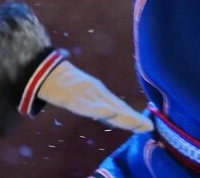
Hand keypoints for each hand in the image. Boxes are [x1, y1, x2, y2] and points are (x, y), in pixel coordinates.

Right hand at [37, 60, 151, 132]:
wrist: (50, 73)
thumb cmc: (70, 85)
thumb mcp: (87, 95)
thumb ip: (98, 105)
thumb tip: (112, 113)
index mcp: (101, 96)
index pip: (120, 109)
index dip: (134, 118)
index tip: (148, 126)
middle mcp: (98, 95)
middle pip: (117, 109)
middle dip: (132, 119)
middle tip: (148, 127)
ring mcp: (87, 95)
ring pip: (105, 107)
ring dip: (121, 115)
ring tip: (135, 122)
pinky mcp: (74, 97)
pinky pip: (86, 106)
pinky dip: (98, 109)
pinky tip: (109, 112)